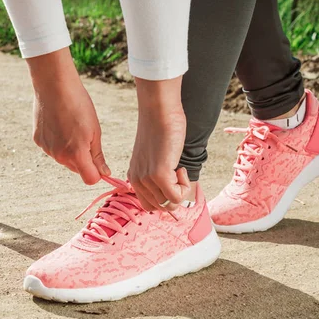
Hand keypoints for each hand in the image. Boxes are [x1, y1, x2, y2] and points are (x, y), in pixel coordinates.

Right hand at [28, 48, 109, 184]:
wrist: (54, 85)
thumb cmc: (79, 105)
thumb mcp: (95, 131)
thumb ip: (98, 156)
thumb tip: (104, 173)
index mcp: (76, 154)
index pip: (90, 179)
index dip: (97, 173)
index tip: (100, 163)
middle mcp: (59, 156)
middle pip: (77, 168)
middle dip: (83, 159)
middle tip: (86, 136)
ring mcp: (47, 149)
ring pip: (63, 158)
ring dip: (70, 150)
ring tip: (71, 126)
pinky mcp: (38, 140)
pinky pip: (52, 148)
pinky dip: (58, 141)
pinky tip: (59, 123)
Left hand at [128, 77, 190, 210]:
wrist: (159, 110)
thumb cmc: (161, 128)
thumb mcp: (155, 156)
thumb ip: (158, 173)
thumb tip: (174, 191)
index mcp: (134, 177)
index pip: (149, 205)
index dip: (165, 196)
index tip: (172, 178)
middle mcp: (137, 180)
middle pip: (159, 207)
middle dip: (174, 195)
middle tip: (177, 174)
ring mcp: (147, 179)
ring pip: (169, 205)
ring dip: (180, 190)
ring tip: (178, 168)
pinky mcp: (159, 174)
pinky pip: (176, 197)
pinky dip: (184, 186)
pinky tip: (180, 168)